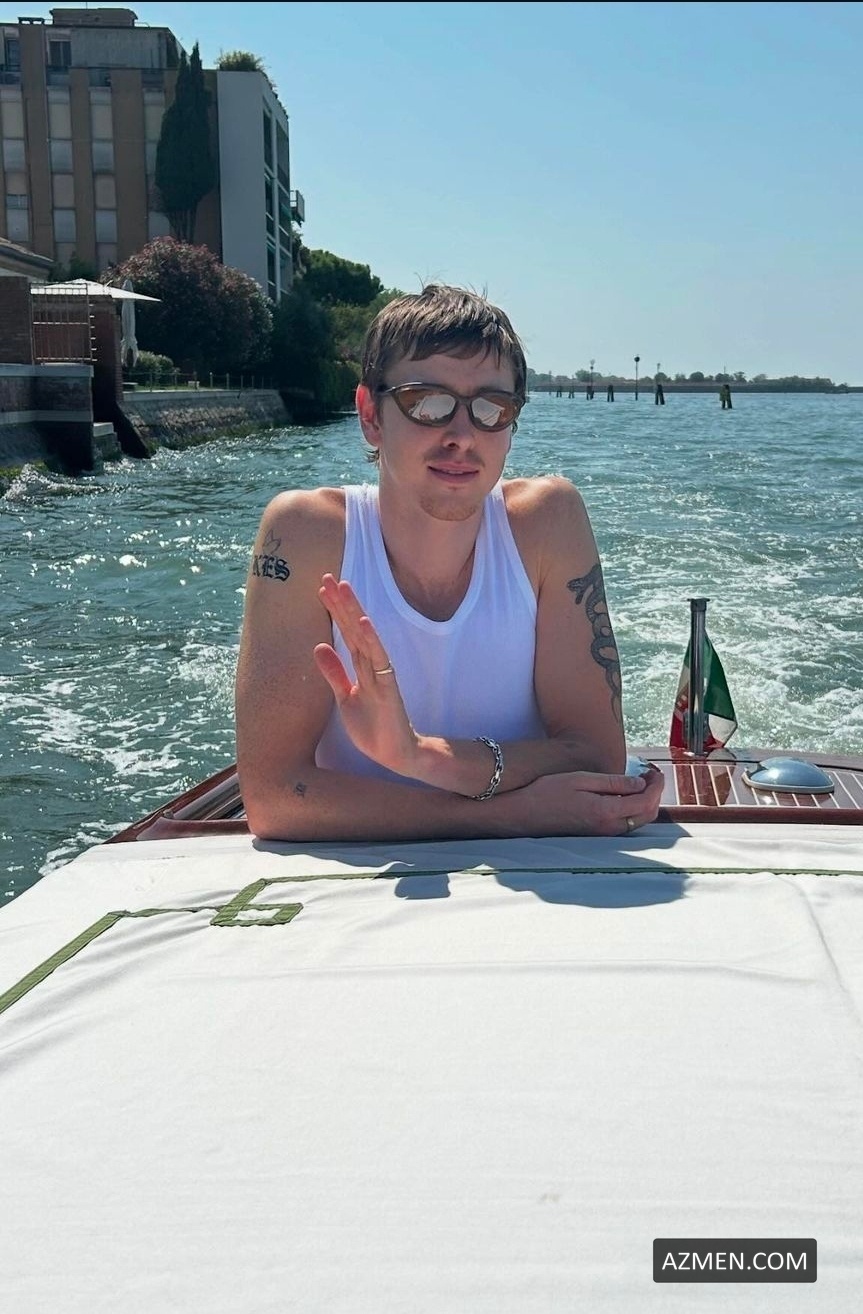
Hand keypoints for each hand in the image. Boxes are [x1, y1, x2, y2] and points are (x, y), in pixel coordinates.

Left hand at [314, 575, 418, 774]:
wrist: (393, 752)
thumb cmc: (372, 726)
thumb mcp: (344, 697)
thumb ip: (334, 673)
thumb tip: (318, 646)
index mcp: (361, 665)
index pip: (346, 631)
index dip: (335, 610)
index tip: (322, 588)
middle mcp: (371, 664)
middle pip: (354, 627)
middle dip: (342, 603)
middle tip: (328, 577)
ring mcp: (381, 673)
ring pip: (365, 636)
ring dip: (356, 612)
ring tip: (344, 589)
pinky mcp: (388, 687)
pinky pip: (380, 660)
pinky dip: (372, 641)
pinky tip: (365, 623)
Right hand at [521, 763, 663, 836]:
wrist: (522, 814)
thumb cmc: (547, 792)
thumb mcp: (580, 779)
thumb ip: (612, 782)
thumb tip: (640, 783)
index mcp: (606, 812)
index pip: (646, 801)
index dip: (656, 785)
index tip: (654, 770)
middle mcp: (608, 828)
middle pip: (647, 815)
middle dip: (654, 794)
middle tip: (651, 774)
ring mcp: (602, 834)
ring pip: (637, 821)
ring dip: (645, 802)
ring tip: (640, 782)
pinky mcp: (595, 835)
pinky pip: (625, 824)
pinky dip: (633, 809)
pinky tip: (624, 794)